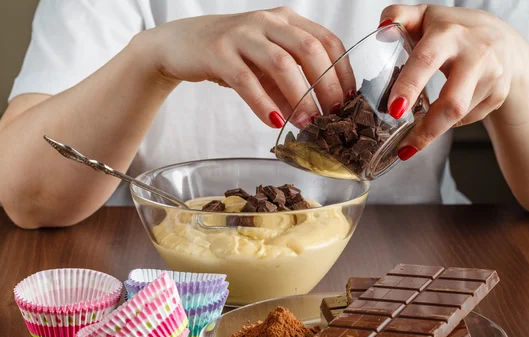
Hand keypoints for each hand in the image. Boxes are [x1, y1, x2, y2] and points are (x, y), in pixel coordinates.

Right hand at [140, 7, 354, 127]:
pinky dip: (263, 104)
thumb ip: (290, 87)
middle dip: (326, 86)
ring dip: (299, 97)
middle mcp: (268, 21)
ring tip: (306, 124)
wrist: (180, 44)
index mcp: (287, 21)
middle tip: (333, 117)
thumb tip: (317, 115)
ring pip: (281, 63)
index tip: (349, 101)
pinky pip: (246, 80)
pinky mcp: (218, 52)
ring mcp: (242, 34)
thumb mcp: (266, 67)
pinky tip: (274, 122)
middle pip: (310, 50)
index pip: (327, 41)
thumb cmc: (231, 54)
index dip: (343, 72)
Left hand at [379, 5, 526, 159]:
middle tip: (404, 147)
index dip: (410, 85)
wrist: (503, 40)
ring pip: (458, 116)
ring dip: (432, 132)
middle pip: (452, 101)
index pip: (427, 60)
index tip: (394, 109)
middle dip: (428, 128)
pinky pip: (467, 119)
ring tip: (411, 144)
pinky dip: (448, 123)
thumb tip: (382, 26)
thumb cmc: (453, 30)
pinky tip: (440, 119)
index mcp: (449, 33)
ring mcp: (491, 76)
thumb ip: (400, 16)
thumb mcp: (426, 16)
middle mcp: (475, 53)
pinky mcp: (498, 95)